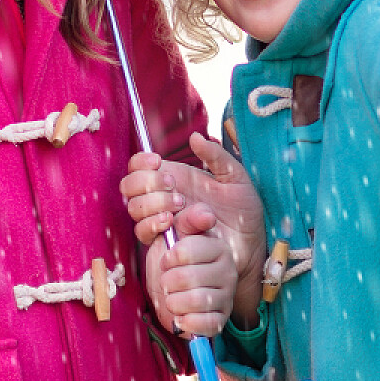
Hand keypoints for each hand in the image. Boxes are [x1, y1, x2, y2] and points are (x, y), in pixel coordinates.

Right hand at [121, 132, 266, 303]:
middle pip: (129, 185)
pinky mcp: (164, 241)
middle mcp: (162, 198)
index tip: (157, 162)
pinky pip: (142, 232)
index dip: (141, 162)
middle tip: (173, 185)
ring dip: (152, 202)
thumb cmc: (243, 210)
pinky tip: (170, 221)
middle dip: (147, 182)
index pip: (139, 166)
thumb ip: (216, 155)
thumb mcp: (235, 177)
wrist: (249, 243)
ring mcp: (161, 219)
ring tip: (179, 204)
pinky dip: (151, 223)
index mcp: (174, 178)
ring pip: (135, 208)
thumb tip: (194, 137)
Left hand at [149, 204, 237, 336]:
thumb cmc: (175, 263)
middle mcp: (228, 271)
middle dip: (168, 281)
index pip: (188, 251)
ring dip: (175, 302)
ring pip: (197, 300)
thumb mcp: (177, 236)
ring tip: (171, 299)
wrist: (176, 292)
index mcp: (218, 248)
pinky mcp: (221, 320)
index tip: (166, 261)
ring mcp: (226, 296)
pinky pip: (207, 324)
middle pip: (189, 277)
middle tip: (166, 282)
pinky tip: (180, 317)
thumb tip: (208, 215)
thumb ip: (187, 220)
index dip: (169, 258)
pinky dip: (188, 322)